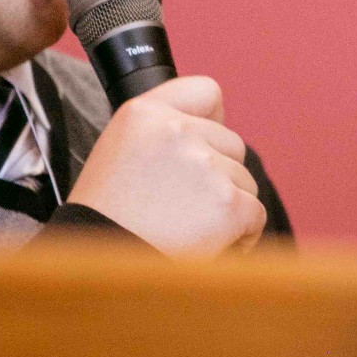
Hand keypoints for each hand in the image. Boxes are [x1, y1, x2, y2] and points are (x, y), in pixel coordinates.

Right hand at [67, 76, 266, 254]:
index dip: (212, 120)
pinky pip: (255, 215)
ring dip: (226, 208)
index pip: (206, 92)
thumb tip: (213, 131)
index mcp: (143, 113)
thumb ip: (161, 132)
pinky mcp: (228, 202)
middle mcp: (176, 129)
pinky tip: (205, 247)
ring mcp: (204, 164)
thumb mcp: (119, 152)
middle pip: (231, 144)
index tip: (203, 146)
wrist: (101, 264)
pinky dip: (239, 237)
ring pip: (244, 181)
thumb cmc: (107, 218)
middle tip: (181, 207)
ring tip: (187, 230)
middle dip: (218, 175)